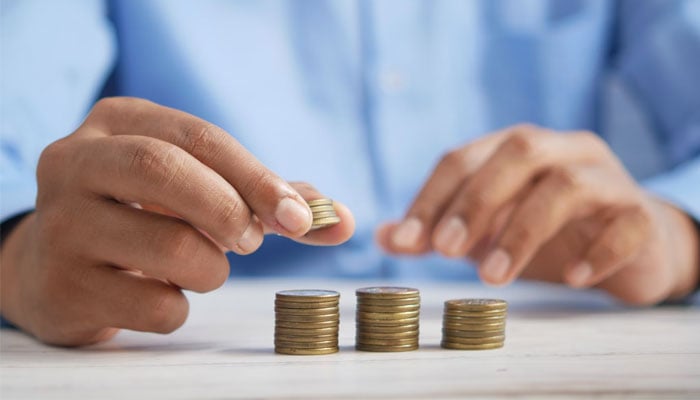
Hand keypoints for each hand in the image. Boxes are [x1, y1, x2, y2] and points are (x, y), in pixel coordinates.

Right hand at [0, 97, 353, 345]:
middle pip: (166, 171)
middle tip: (251, 241)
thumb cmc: (144, 216)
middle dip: (229, 210)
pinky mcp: (61, 286)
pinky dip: (179, 307)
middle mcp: (76, 162)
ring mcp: (61, 225)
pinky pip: (153, 305)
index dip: (258, 178)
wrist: (56, 265)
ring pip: (169, 247)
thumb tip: (341, 220)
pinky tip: (160, 293)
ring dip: (211, 268)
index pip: (200, 137)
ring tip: (201, 266)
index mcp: (118, 123)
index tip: (300, 218)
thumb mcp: (195, 187)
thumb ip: (267, 198)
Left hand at [377, 124, 697, 304]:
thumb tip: (383, 237)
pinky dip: (596, 251)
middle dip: (476, 201)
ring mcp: (606, 179)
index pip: (463, 157)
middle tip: (445, 251)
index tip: (405, 241)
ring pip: (567, 185)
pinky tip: (571, 279)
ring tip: (494, 278)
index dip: (431, 197)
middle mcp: (562, 151)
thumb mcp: (486, 231)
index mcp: (516, 149)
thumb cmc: (548, 232)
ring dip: (523, 231)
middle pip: (517, 152)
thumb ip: (438, 230)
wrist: (631, 245)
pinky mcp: (641, 215)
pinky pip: (625, 224)